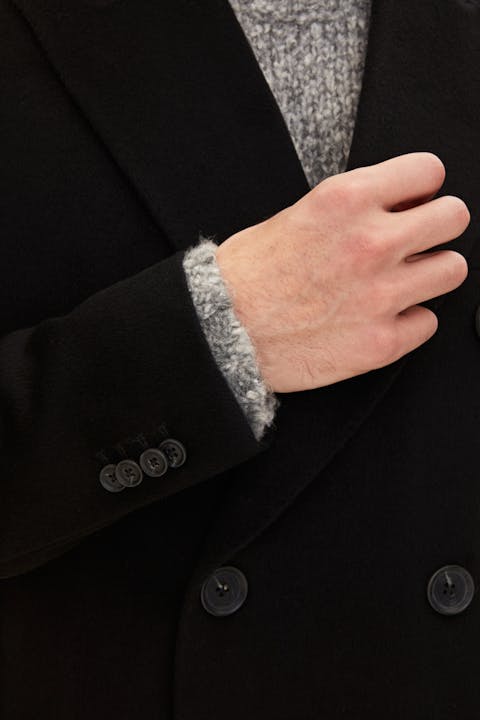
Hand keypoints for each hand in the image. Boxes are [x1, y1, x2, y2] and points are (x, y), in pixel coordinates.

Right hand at [215, 152, 469, 392]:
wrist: (222, 330)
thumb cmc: (249, 275)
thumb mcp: (298, 214)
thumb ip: (353, 207)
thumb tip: (398, 205)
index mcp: (346, 200)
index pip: (428, 172)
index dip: (422, 186)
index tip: (416, 199)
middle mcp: (371, 244)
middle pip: (454, 218)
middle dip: (438, 225)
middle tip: (418, 239)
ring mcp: (380, 296)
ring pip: (452, 270)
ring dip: (430, 273)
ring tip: (401, 280)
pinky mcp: (380, 342)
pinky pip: (428, 322)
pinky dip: (409, 321)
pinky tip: (381, 317)